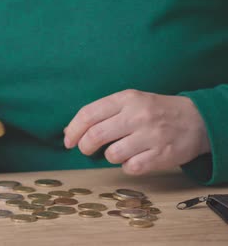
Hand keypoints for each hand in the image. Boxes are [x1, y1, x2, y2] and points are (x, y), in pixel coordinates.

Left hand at [63, 89, 209, 174]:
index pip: (88, 114)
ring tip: (119, 150)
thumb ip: (101, 113)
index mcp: (126, 99)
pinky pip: (131, 167)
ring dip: (110, 156)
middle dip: (85, 146)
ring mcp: (151, 135)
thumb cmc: (154, 111)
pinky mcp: (162, 154)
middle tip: (86, 150)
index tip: (68, 141)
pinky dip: (127, 166)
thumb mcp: (129, 102)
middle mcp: (137, 115)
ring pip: (112, 154)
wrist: (197, 120)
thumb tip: (69, 131)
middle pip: (95, 135)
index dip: (73, 130)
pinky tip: (134, 158)